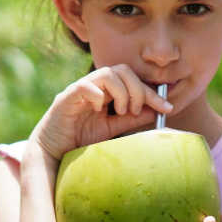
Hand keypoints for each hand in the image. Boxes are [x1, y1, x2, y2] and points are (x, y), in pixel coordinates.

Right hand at [29, 64, 172, 164]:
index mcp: (107, 91)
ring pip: (106, 74)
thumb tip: (156, 111)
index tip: (167, 108)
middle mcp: (95, 86)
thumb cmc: (80, 137)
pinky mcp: (66, 98)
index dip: (152, 93)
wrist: (53, 151)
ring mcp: (80, 89)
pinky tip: (100, 110)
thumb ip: (132, 119)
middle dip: (137, 90)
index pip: (134, 81)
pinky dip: (97, 95)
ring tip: (120, 112)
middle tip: (135, 111)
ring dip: (121, 92)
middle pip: (122, 70)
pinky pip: (84, 86)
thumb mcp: (112, 128)